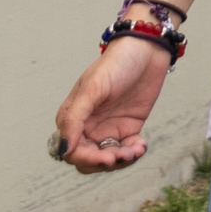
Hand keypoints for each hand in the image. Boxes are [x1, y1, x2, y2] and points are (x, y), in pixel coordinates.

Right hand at [53, 37, 169, 173]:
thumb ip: (75, 118)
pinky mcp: (129, 127)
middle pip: (89, 159)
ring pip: (108, 157)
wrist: (147, 49)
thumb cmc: (115, 64)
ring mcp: (109, 128)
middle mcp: (88, 127)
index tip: (105, 158)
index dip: (86, 158)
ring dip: (120, 160)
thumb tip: (63, 150)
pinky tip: (141, 146)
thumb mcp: (92, 88)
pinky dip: (134, 153)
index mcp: (72, 118)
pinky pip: (127, 149)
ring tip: (135, 151)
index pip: (72, 151)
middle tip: (121, 156)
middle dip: (104, 162)